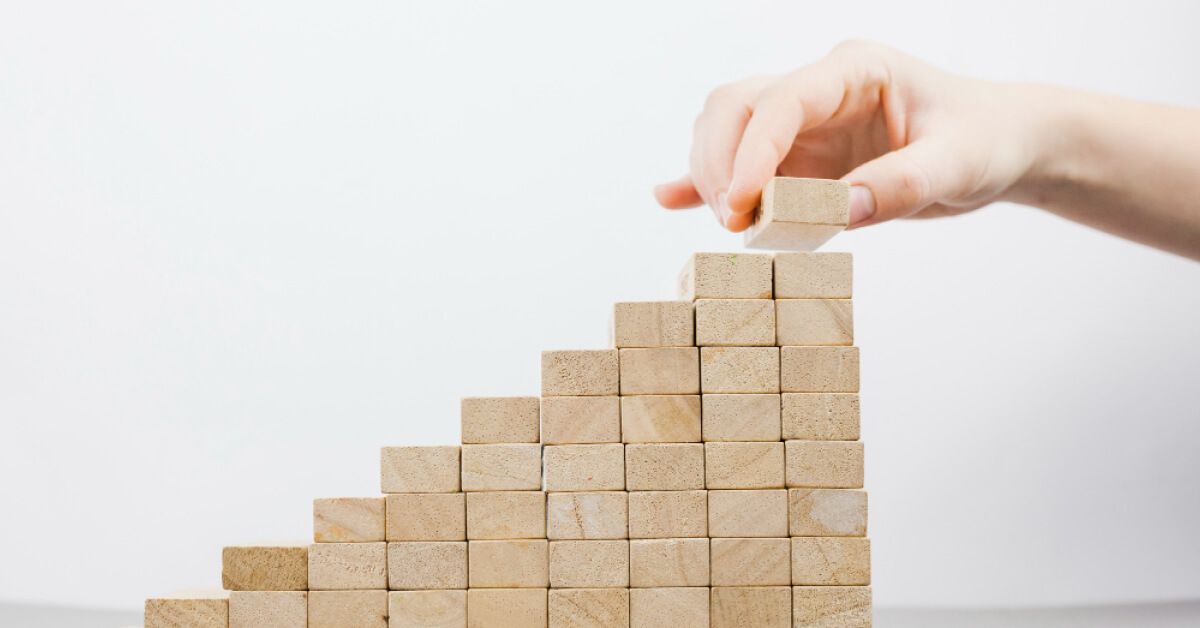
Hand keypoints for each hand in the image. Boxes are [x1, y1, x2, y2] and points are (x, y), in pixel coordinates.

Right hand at [655, 40, 1047, 231]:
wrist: (997, 145)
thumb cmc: (984, 141)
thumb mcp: (958, 164)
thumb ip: (900, 184)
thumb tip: (840, 211)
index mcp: (854, 71)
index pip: (781, 101)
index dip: (753, 150)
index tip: (743, 204)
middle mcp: (818, 90)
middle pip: (734, 107)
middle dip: (721, 163)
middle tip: (735, 222)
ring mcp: (802, 123)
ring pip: (725, 130)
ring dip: (714, 176)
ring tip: (735, 227)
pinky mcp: (797, 157)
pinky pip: (739, 161)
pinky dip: (704, 182)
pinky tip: (671, 200)